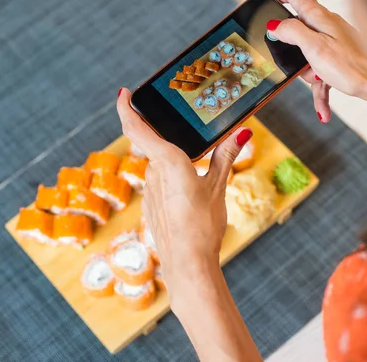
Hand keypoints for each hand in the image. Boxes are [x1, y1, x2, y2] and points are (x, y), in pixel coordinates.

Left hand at [116, 88, 251, 298]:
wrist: (187, 262)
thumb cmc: (202, 224)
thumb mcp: (218, 187)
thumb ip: (226, 157)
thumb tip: (242, 134)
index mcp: (167, 161)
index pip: (136, 128)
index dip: (126, 108)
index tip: (124, 93)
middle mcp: (153, 173)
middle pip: (153, 146)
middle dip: (166, 138)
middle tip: (183, 131)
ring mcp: (150, 191)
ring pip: (158, 166)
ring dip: (172, 162)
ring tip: (195, 167)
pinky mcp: (153, 205)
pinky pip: (160, 183)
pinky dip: (171, 179)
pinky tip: (189, 191)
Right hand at [270, 0, 366, 122]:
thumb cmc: (353, 66)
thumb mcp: (314, 48)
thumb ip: (292, 33)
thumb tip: (275, 26)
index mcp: (319, 18)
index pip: (294, 0)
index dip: (280, 1)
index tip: (267, 6)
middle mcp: (326, 27)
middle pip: (297, 34)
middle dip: (293, 54)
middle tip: (300, 64)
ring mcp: (333, 44)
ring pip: (308, 58)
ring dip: (309, 76)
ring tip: (319, 81)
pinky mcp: (338, 60)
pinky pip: (321, 75)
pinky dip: (320, 92)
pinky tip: (323, 111)